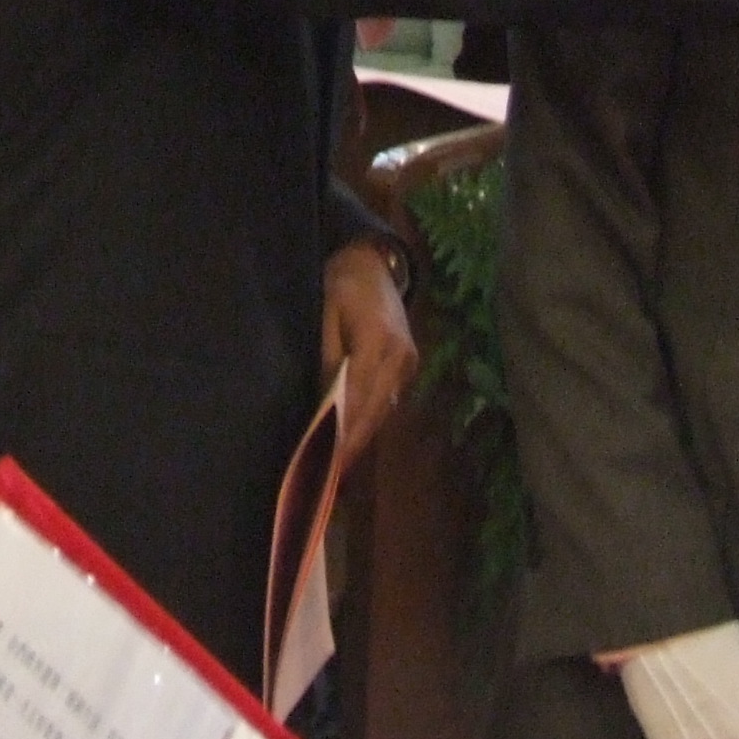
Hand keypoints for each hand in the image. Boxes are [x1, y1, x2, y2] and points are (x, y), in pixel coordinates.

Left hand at [321, 241, 417, 459]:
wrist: (375, 262)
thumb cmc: (342, 284)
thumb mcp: (327, 316)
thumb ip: (329, 358)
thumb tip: (327, 404)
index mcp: (378, 341)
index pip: (357, 396)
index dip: (343, 430)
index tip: (328, 459)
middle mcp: (400, 357)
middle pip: (373, 410)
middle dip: (352, 443)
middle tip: (331, 475)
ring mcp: (409, 362)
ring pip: (383, 410)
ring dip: (362, 436)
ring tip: (339, 465)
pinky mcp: (410, 365)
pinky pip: (388, 400)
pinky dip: (370, 419)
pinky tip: (353, 436)